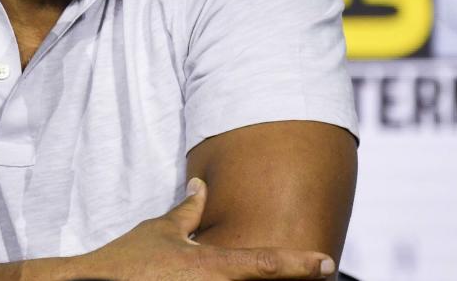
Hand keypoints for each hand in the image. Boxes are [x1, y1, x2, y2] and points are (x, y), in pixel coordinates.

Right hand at [75, 178, 336, 279]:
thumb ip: (187, 211)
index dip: (299, 264)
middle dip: (285, 280)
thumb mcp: (160, 231)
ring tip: (283, 276)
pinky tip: (225, 280)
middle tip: (311, 273)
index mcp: (213, 268)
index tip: (327, 263)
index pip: (266, 265)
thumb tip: (202, 186)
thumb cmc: (129, 261)